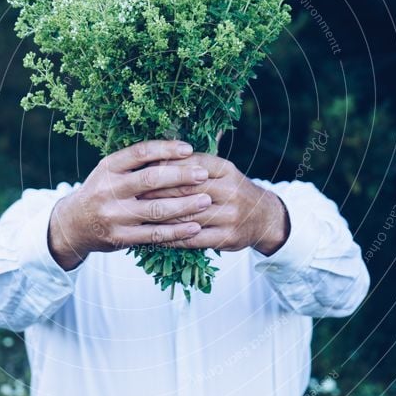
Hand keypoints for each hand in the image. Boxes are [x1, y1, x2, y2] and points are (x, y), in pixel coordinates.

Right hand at [48, 140, 214, 269]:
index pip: (140, 152)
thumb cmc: (102, 192)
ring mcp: (115, 215)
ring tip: (207, 201)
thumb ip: (137, 163)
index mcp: (108, 167)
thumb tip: (179, 151)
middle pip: (151, 180)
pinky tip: (195, 227)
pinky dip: (177, 231)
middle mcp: (109, 190)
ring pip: (156, 209)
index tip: (189, 149)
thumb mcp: (110, 171)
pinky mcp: (121, 238)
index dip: (166, 149)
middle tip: (203, 174)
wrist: (73, 224)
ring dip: (185, 205)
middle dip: (181, 176)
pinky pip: (154, 234)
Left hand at [140, 153, 290, 254]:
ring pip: (187, 215)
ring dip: (159, 216)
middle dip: (156, 191)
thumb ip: (193, 163)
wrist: (263, 217)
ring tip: (137, 215)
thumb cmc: (231, 190)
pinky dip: (170, 238)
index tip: (140, 170)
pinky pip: (192, 239)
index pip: (189, 164)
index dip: (163, 167)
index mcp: (225, 169)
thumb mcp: (220, 170)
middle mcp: (230, 190)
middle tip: (132, 193)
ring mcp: (230, 215)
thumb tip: (155, 156)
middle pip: (186, 189)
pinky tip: (153, 236)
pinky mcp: (227, 238)